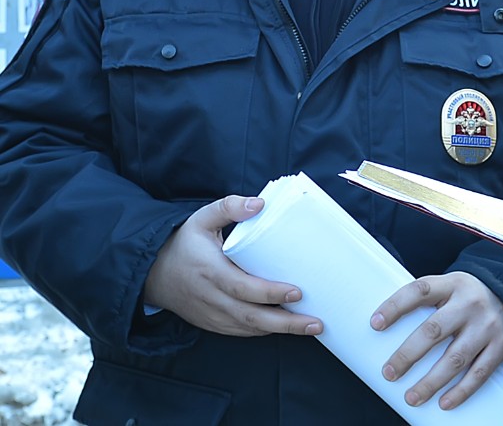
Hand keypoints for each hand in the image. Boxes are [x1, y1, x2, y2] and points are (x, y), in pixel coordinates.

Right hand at [142, 195, 321, 337]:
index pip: (242, 287)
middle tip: (316, 322)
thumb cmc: (183, 242)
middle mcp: (211, 298)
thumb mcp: (201, 218)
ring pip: (248, 328)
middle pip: (251, 316)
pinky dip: (264, 331)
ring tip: (311, 327)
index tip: (297, 292)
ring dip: (280, 330)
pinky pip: (241, 331)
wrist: (152, 273)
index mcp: (210, 271)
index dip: (269, 293)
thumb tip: (259, 203)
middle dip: (286, 322)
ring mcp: (211, 314)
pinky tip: (287, 328)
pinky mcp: (212, 323)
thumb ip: (229, 207)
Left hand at [371, 271, 502, 410]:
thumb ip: (429, 302)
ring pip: (455, 357)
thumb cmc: (471, 297)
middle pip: (434, 330)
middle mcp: (470, 303)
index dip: (396, 306)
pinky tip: (444, 403)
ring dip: (430, 381)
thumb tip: (387, 332)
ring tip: (411, 397)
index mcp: (452, 284)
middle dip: (407, 354)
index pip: (420, 290)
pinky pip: (479, 373)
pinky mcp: (501, 345)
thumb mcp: (452, 287)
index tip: (375, 324)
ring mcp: (487, 325)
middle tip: (389, 373)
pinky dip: (461, 391)